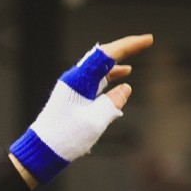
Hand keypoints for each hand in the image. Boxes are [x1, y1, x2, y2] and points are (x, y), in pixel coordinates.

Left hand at [10, 33, 154, 187]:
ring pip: (100, 67)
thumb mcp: (95, 121)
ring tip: (137, 53)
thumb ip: (113, 102)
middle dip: (126, 47)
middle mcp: (75, 79)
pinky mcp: (75, 97)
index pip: (107, 54)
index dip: (129, 45)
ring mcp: (74, 87)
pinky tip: (123, 75)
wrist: (42, 151)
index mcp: (78, 80)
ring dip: (119, 59)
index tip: (148, 40)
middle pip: (103, 56)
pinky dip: (111, 75)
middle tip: (146, 42)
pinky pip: (97, 79)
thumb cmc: (65, 136)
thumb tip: (126, 87)